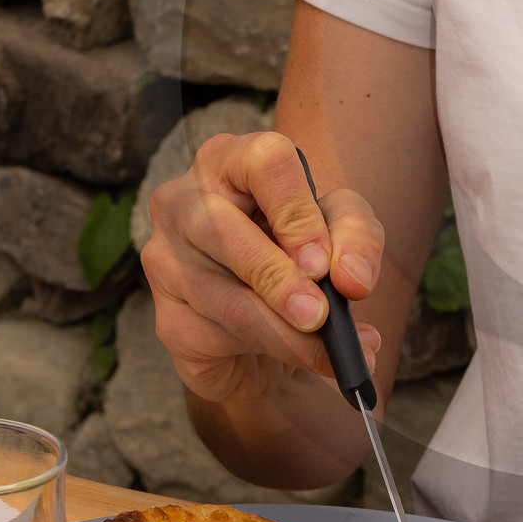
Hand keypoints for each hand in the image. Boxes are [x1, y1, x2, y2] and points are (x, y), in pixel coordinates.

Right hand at [141, 131, 384, 409]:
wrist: (270, 324)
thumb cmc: (299, 253)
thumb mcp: (341, 231)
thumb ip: (357, 239)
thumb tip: (351, 279)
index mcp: (229, 161)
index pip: (262, 162)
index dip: (297, 213)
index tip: (322, 262)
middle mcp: (183, 201)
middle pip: (222, 228)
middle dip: (279, 278)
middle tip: (322, 315)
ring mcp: (165, 262)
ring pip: (227, 299)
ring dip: (288, 333)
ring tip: (334, 352)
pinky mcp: (168, 320)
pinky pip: (221, 339)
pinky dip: (273, 355)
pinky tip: (306, 361)